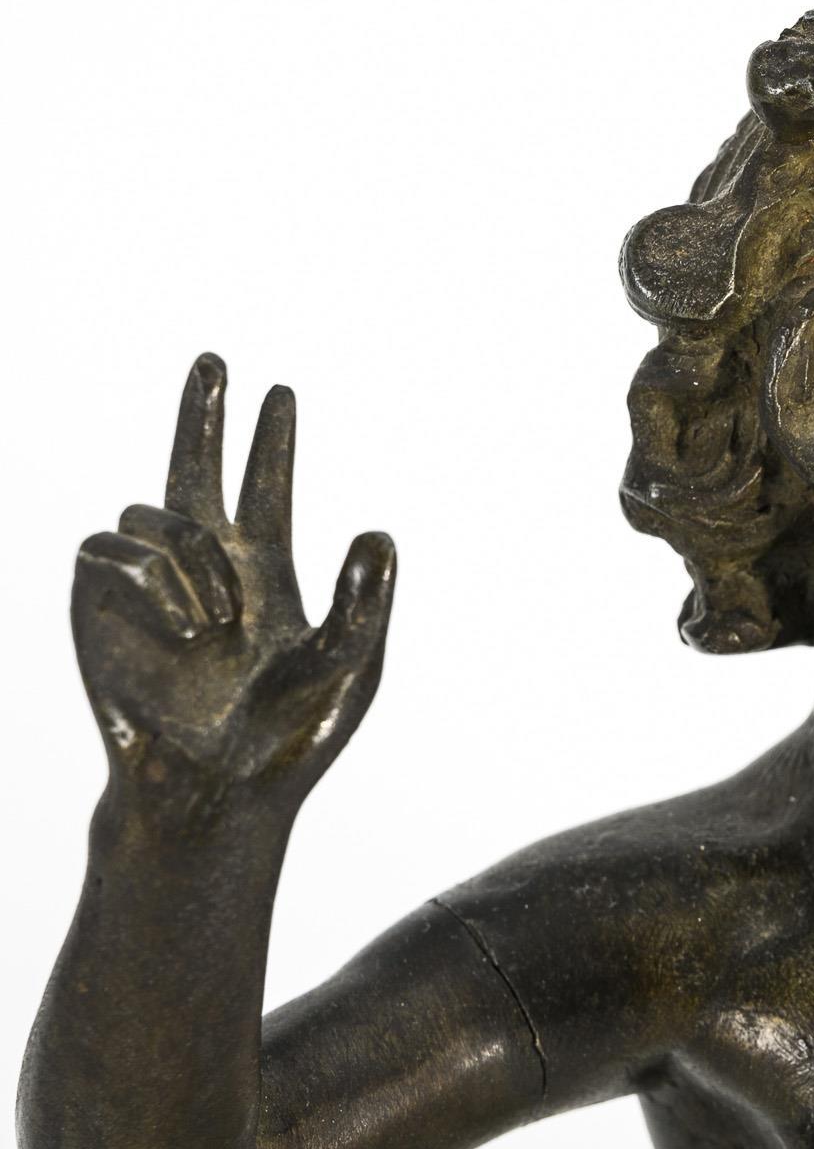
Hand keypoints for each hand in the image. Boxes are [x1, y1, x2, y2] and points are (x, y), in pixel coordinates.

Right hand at [72, 354, 395, 829]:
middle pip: (194, 469)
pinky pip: (110, 550)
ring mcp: (150, 585)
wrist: (217, 789)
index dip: (272, 442)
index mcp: (268, 573)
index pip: (268, 489)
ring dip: (193, 559)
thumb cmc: (288, 738)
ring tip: (218, 626)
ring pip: (157, 512)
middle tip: (214, 359)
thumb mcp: (349, 667)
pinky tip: (184, 630)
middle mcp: (206, 568)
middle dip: (201, 415)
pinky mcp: (99, 605)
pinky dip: (152, 580)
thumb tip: (379, 531)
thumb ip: (365, 600)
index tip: (281, 391)